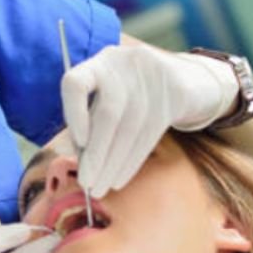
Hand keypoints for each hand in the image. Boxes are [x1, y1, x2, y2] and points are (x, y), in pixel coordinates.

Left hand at [61, 45, 237, 197]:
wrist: (184, 78)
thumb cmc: (132, 96)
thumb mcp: (106, 100)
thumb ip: (86, 123)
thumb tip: (68, 153)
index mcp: (98, 64)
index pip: (76, 83)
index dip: (73, 113)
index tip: (78, 142)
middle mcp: (123, 64)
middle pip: (108, 114)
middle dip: (95, 155)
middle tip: (86, 184)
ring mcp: (152, 75)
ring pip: (130, 128)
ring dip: (112, 164)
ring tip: (100, 188)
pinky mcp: (175, 92)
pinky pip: (150, 133)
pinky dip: (131, 161)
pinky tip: (119, 179)